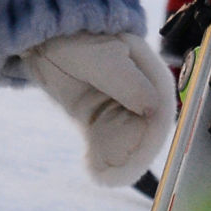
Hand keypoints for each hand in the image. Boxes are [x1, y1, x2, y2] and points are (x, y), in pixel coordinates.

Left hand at [24, 30, 180, 183]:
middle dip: (130, 156)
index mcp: (151, 77)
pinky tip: (92, 168)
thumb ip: (128, 82)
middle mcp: (140, 96)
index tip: (134, 161)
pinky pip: (105, 144)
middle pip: (145, 135)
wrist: (49, 36)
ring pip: (126, 144)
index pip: (160, 114)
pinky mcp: (98, 119)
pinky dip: (100, 159)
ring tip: (98, 173)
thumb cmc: (81, 37)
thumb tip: (154, 109)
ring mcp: (118, 109)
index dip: (150, 140)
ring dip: (115, 161)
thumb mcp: (103, 58)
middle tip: (111, 175)